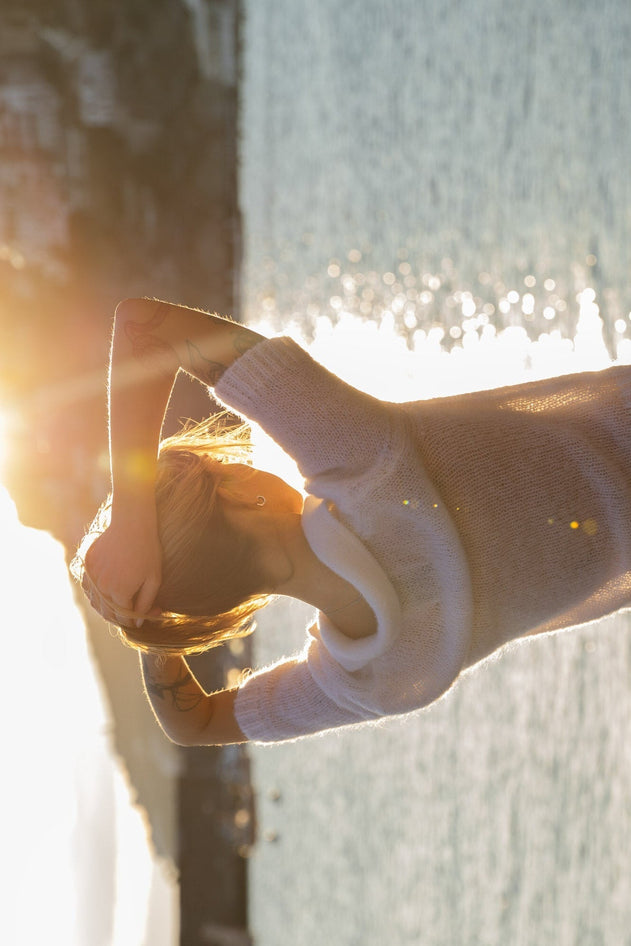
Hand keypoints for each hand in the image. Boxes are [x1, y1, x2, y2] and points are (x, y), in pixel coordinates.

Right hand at [84, 502, 161, 626]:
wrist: (131, 524)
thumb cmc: (148, 551)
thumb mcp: (153, 579)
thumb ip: (145, 603)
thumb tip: (139, 622)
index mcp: (120, 593)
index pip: (124, 618)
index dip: (134, 621)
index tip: (142, 618)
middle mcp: (102, 588)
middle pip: (108, 613)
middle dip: (120, 618)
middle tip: (131, 616)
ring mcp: (92, 576)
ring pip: (96, 602)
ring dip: (106, 609)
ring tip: (119, 608)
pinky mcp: (86, 566)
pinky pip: (88, 588)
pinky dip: (95, 595)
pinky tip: (104, 595)